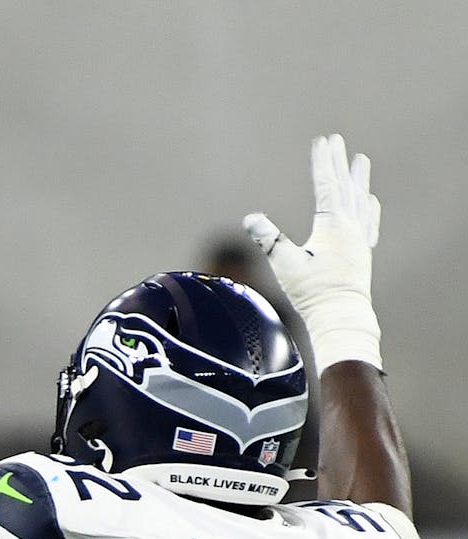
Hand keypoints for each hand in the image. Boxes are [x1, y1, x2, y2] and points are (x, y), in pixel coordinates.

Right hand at [242, 134, 381, 369]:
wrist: (341, 315)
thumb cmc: (313, 292)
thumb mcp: (284, 264)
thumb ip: (269, 239)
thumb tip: (251, 218)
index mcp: (334, 224)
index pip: (326, 185)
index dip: (322, 162)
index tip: (322, 141)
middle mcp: (351, 226)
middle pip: (345, 186)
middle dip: (339, 162)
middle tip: (338, 140)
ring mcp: (360, 239)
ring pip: (361, 199)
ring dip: (358, 179)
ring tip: (361, 161)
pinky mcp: (363, 252)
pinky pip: (369, 220)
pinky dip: (368, 205)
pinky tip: (370, 201)